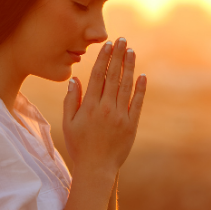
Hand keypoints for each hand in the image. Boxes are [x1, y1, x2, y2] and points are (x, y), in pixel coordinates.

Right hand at [61, 37, 144, 178]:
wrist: (96, 169)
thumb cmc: (79, 146)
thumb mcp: (69, 123)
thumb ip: (71, 100)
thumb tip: (75, 79)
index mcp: (89, 106)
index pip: (97, 76)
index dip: (104, 58)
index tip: (108, 45)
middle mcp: (106, 108)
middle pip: (113, 76)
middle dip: (118, 56)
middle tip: (122, 40)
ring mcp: (120, 116)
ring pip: (126, 86)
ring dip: (129, 67)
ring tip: (131, 52)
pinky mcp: (131, 125)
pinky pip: (137, 103)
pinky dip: (140, 89)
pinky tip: (142, 76)